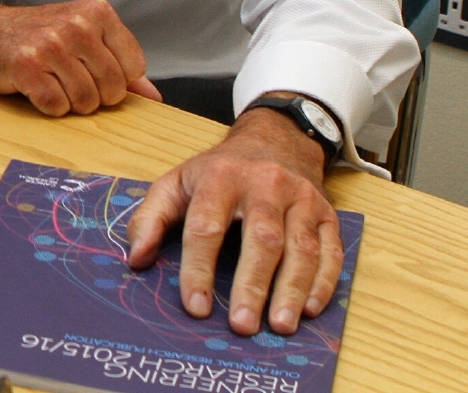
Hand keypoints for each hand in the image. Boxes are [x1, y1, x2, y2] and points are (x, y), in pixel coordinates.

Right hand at [0, 0, 160, 114]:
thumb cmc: (29, 36)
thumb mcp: (78, 38)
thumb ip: (119, 65)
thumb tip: (154, 98)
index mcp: (96, 11)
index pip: (133, 68)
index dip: (113, 81)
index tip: (87, 70)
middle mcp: (77, 23)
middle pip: (112, 89)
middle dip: (91, 96)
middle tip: (63, 78)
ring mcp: (50, 43)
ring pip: (86, 102)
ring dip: (67, 103)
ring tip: (48, 82)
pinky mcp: (25, 65)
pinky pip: (56, 107)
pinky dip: (45, 106)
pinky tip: (31, 87)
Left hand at [125, 102, 339, 336]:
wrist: (275, 140)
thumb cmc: (219, 172)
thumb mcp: (177, 182)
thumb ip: (151, 217)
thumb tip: (136, 258)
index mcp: (220, 178)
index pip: (206, 226)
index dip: (198, 268)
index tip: (195, 306)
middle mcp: (265, 185)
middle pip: (261, 239)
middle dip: (251, 285)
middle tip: (241, 326)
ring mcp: (301, 199)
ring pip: (300, 248)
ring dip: (291, 290)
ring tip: (279, 327)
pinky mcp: (327, 214)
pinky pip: (331, 251)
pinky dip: (323, 283)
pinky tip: (309, 310)